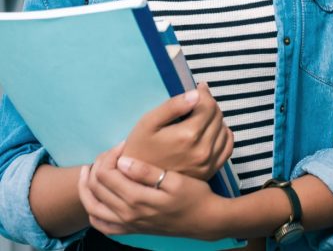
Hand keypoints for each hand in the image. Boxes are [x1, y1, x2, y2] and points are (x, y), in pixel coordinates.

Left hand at [78, 146, 223, 239]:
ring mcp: (127, 224)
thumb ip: (147, 171)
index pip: (107, 174)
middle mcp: (127, 214)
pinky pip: (102, 225)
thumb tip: (123, 160)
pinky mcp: (130, 230)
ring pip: (93, 208)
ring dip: (86, 188)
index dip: (110, 156)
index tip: (123, 143)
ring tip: (88, 171)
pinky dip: (93, 211)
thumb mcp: (175, 180)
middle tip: (109, 152)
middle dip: (97, 166)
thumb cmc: (193, 196)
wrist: (203, 220)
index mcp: (137, 199)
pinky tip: (96, 199)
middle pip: (96, 189)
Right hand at [123, 82, 233, 180]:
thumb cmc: (139, 148)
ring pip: (223, 129)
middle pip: (217, 116)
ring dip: (215, 118)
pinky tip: (211, 131)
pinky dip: (223, 134)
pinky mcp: (211, 171)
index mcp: (188, 135)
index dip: (204, 93)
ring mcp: (209, 163)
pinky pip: (227, 146)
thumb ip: (173, 106)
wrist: (137, 183)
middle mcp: (203, 150)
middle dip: (209, 104)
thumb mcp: (148, 123)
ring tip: (202, 116)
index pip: (209, 105)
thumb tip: (196, 94)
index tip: (198, 88)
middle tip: (198, 101)